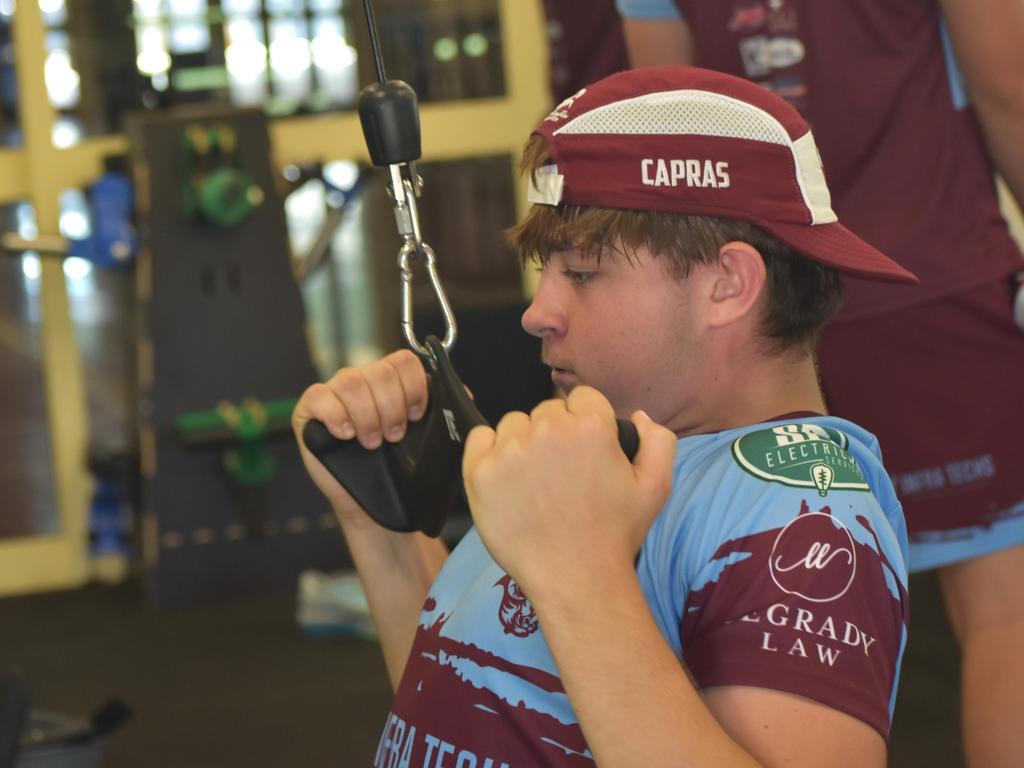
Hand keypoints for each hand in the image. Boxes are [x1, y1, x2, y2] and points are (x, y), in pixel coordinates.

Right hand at [292, 349, 427, 528]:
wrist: (373, 501)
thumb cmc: (399, 468)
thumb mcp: (428, 439)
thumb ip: (444, 412)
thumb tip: (464, 395)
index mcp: (392, 380)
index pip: (405, 361)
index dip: (414, 387)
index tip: (417, 416)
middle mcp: (363, 379)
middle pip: (380, 371)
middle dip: (392, 408)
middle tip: (394, 436)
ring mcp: (335, 391)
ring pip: (352, 382)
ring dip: (367, 416)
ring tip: (372, 442)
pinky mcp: (310, 409)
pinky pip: (320, 396)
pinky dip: (337, 416)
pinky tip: (346, 434)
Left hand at [462, 386, 676, 599]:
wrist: (576, 578)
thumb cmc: (616, 534)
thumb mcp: (656, 486)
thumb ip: (659, 440)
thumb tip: (638, 416)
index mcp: (591, 425)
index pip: (582, 398)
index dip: (586, 424)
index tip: (585, 453)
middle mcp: (548, 429)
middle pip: (547, 411)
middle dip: (555, 434)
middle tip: (560, 475)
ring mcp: (510, 449)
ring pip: (514, 424)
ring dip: (523, 443)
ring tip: (535, 482)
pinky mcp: (480, 470)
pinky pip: (479, 438)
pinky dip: (489, 451)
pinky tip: (506, 480)